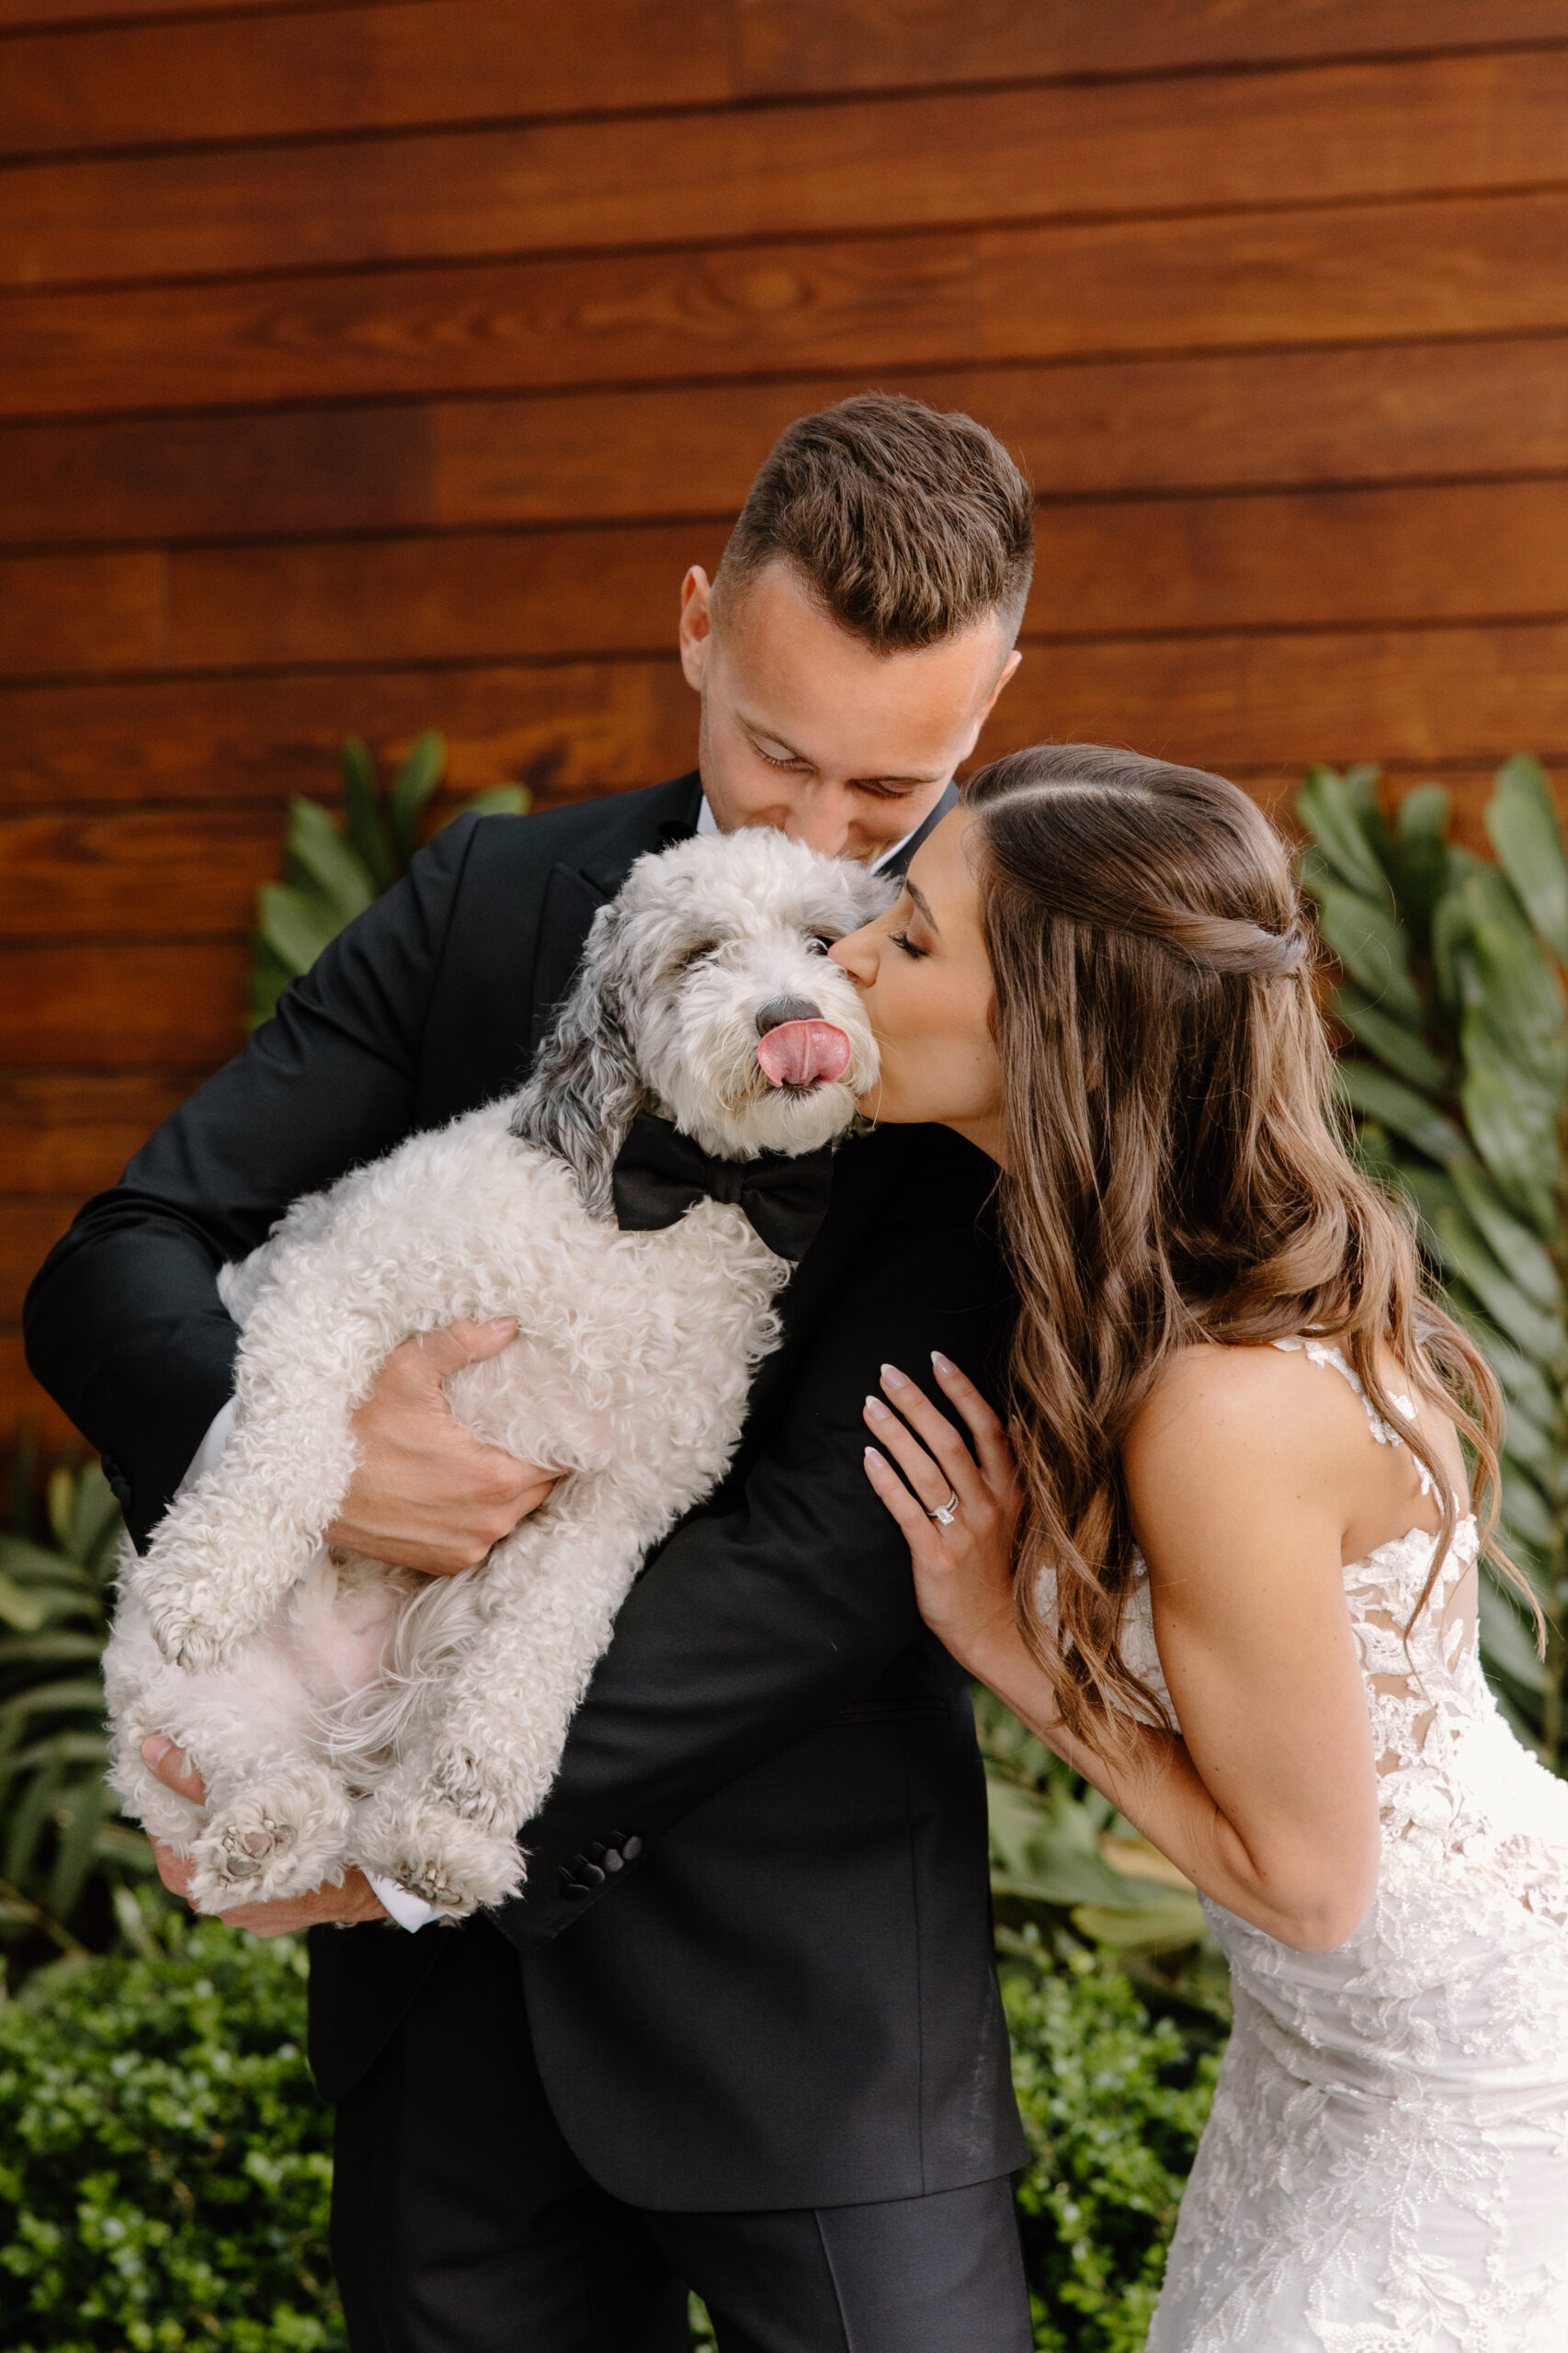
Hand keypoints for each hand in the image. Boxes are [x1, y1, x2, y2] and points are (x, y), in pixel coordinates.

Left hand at [142, 1736, 388, 1935]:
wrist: (373, 1877)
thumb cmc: (308, 1835)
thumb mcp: (248, 1798)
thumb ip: (193, 1780)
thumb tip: (149, 1749)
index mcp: (201, 1882)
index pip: (164, 1834)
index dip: (166, 1795)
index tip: (172, 1761)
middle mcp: (220, 1905)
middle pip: (196, 1848)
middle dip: (201, 1810)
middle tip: (207, 1768)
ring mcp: (251, 1912)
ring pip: (229, 1861)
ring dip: (234, 1830)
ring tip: (243, 1791)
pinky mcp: (279, 1911)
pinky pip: (257, 1875)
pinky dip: (260, 1849)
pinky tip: (275, 1824)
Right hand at [328, 1316, 557, 1573]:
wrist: (305, 1488)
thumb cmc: (355, 1429)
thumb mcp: (405, 1372)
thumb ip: (461, 1344)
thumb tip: (509, 1324)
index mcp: (493, 1479)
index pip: (560, 1460)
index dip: (564, 1435)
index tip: (558, 1414)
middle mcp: (487, 1522)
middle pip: (541, 1487)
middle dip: (538, 1458)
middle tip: (525, 1427)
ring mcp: (465, 1547)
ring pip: (515, 1512)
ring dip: (512, 1487)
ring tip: (493, 1452)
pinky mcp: (443, 1563)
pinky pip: (483, 1534)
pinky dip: (482, 1512)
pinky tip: (464, 1484)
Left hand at [862, 1352, 1023, 1672]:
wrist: (995, 1631)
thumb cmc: (998, 1569)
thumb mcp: (1020, 1517)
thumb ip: (1015, 1472)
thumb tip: (1014, 1423)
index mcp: (1010, 1491)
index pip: (988, 1428)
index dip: (963, 1391)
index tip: (936, 1360)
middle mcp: (989, 1505)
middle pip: (951, 1440)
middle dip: (918, 1402)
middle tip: (887, 1372)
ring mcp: (963, 1532)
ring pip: (926, 1470)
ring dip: (896, 1433)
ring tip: (870, 1406)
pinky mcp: (936, 1557)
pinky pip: (907, 1511)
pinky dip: (887, 1481)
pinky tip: (867, 1457)